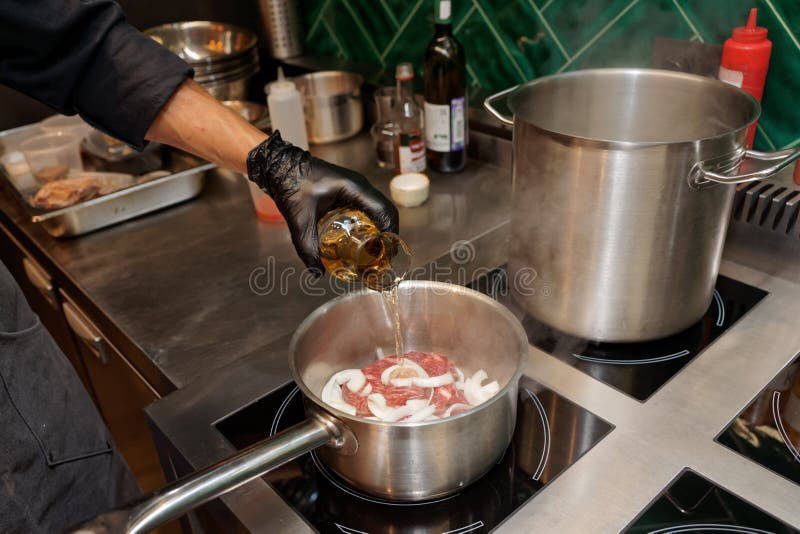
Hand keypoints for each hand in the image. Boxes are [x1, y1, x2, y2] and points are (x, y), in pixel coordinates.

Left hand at [246, 131, 398, 271]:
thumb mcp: (299, 220)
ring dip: (381, 228)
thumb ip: (307, 247)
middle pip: (385, 211)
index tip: (388, 253)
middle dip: (388, 234)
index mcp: (354, 188)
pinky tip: (363, 239)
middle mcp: (360, 186)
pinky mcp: (349, 190)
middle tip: (384, 257)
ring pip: (378, 209)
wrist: (279, 166)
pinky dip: (371, 223)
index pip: (384, 210)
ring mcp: (356, 187)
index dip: (391, 233)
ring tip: (376, 251)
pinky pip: (367, 207)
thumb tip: (317, 273)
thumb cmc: (290, 184)